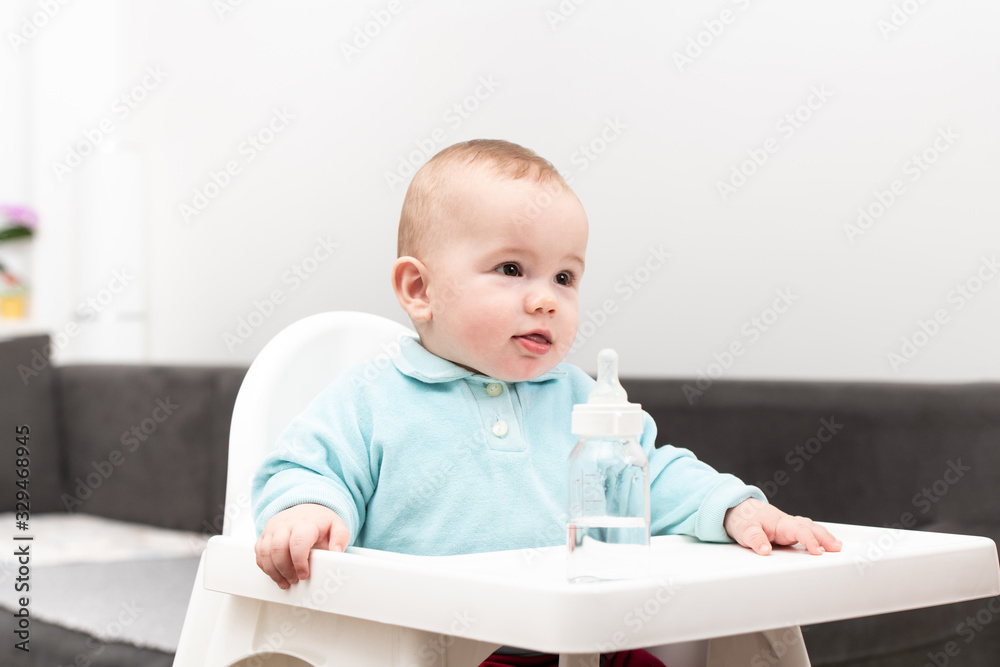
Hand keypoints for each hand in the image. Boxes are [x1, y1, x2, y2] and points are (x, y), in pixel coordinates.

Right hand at [254, 503, 350, 588]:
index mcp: (305, 522)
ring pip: (265, 552)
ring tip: (285, 582)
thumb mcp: (337, 526)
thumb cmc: (320, 522)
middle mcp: (286, 524)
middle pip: (278, 549)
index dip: (299, 562)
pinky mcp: (264, 535)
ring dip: (274, 572)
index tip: (304, 575)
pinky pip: (259, 553)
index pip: (298, 542)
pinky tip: (276, 574)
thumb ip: (340, 538)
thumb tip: (336, 552)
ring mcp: (273, 529)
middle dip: (285, 570)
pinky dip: (265, 567)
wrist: (306, 510)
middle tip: (295, 580)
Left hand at [724, 498, 841, 555]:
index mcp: (779, 522)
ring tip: (836, 546)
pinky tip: (824, 544)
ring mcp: (788, 527)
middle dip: (824, 537)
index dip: (809, 540)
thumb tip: (765, 549)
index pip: (799, 530)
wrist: (735, 508)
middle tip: (837, 548)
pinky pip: (805, 532)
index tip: (817, 551)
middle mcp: (787, 523)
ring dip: (824, 536)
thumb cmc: (742, 518)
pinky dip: (816, 536)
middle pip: (810, 527)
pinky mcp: (787, 532)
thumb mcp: (744, 529)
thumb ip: (755, 539)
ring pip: (810, 528)